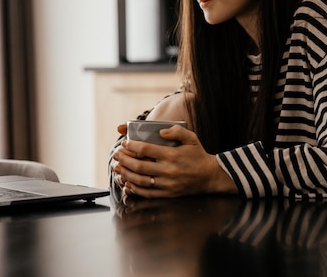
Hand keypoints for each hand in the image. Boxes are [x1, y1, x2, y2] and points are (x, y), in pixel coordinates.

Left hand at [112, 125, 236, 197]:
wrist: (210, 176)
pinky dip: (135, 189)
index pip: (146, 150)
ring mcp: (167, 184)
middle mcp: (168, 170)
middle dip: (124, 159)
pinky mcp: (168, 194)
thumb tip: (160, 131)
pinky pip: (147, 193)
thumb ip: (176, 131)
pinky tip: (127, 183)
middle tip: (116, 154)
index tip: (125, 143)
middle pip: (139, 165)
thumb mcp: (191, 138)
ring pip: (140, 180)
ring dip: (125, 174)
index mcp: (172, 155)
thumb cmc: (198, 156)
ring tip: (117, 168)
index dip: (132, 146)